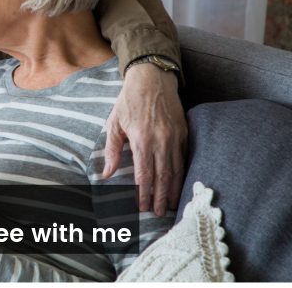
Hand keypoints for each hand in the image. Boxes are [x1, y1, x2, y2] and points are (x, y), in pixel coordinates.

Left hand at [103, 64, 186, 215]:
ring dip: (174, 190)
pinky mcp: (184, 133)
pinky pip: (184, 159)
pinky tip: (180, 185)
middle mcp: (161, 141)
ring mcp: (175, 137)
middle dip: (161, 198)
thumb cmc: (129, 101)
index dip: (144, 193)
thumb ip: (112, 150)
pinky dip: (183, 174)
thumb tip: (107, 174)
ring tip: (171, 205)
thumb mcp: (114, 123)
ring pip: (176, 170)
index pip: (144, 174)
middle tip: (159, 213)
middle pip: (163, 177)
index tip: (142, 207)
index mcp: (142, 140)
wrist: (152, 78)